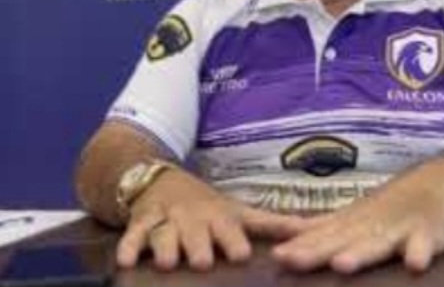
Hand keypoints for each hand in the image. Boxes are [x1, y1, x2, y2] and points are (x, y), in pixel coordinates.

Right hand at [116, 168, 309, 271]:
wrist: (161, 181)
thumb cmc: (209, 206)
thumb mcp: (240, 211)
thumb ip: (275, 224)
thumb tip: (316, 228)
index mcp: (219, 217)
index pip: (228, 228)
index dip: (233, 240)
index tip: (240, 254)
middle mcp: (193, 218)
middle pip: (195, 233)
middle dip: (197, 245)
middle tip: (201, 261)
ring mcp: (166, 220)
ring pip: (163, 234)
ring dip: (165, 247)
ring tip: (166, 262)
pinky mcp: (141, 223)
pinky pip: (133, 235)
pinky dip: (128, 246)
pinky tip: (126, 259)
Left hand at [271, 157, 443, 273]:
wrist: (440, 184)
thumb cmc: (387, 211)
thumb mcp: (350, 219)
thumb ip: (316, 231)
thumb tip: (277, 238)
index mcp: (350, 224)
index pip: (319, 237)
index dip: (298, 247)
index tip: (275, 256)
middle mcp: (369, 225)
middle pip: (339, 241)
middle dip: (316, 251)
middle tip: (288, 260)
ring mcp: (399, 228)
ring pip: (378, 243)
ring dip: (361, 253)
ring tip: (342, 265)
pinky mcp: (430, 233)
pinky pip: (427, 244)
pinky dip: (421, 252)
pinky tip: (414, 265)